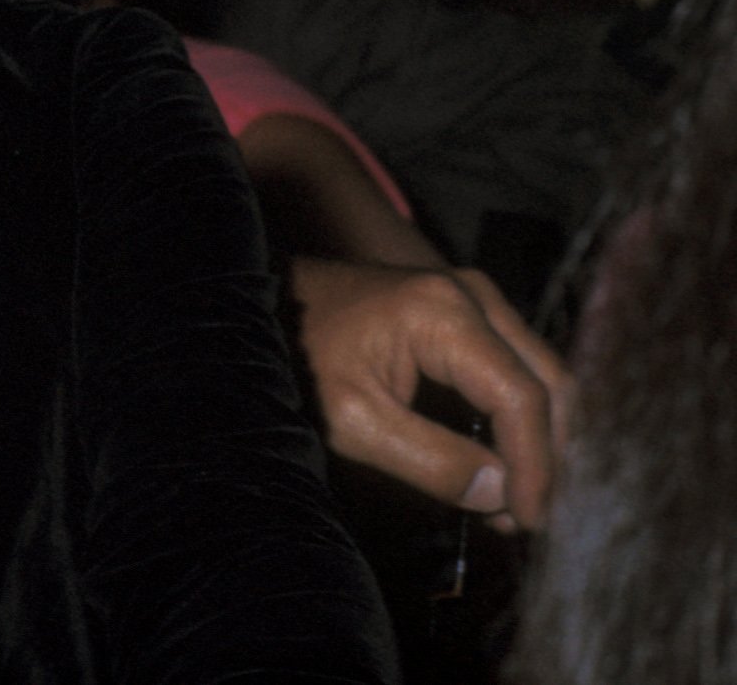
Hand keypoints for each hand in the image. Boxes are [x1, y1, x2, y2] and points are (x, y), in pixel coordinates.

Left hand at [290, 256, 571, 530]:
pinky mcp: (470, 312)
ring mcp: (475, 298)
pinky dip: (521, 419)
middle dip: (548, 457)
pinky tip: (503, 467)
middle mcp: (474, 295)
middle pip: (550, 384)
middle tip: (528, 520)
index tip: (530, 522)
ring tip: (513, 504)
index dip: (535, 466)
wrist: (268, 305)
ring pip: (542, 378)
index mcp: (446, 313)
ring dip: (539, 441)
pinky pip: (517, 369)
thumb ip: (429, 460)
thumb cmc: (300, 357)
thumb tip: (500, 494)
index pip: (521, 397)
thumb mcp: (353, 420)